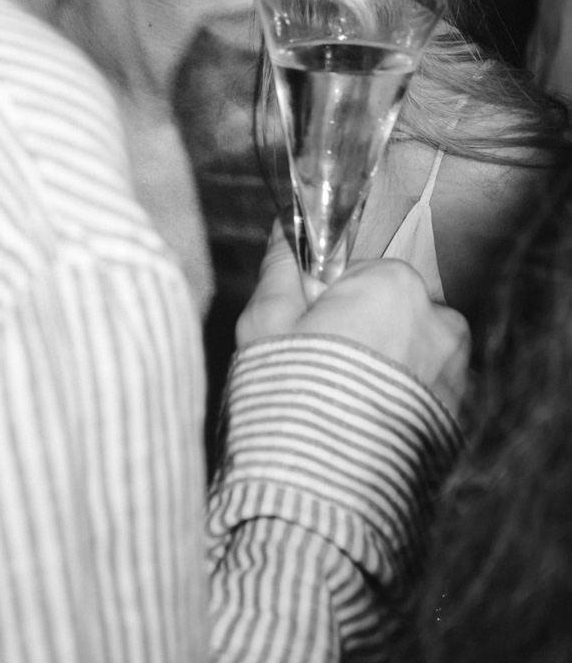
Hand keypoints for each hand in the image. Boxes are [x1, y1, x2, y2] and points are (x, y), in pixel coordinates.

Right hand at [237, 222, 470, 417]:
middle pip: (392, 311)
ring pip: (413, 352)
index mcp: (394, 285)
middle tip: (320, 372)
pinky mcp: (461, 424)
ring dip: (385, 368)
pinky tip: (365, 430)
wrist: (325, 495)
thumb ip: (280, 270)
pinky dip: (401, 404)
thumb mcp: (265, 324)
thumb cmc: (289, 396)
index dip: (326, 302)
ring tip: (344, 407)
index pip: (358, 274)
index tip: (305, 333)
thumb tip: (283, 230)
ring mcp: (457, 375)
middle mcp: (440, 321)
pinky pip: (426, 394)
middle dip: (361, 333)